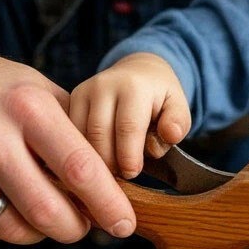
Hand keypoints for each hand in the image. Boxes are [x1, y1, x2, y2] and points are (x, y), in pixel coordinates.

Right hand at [0, 36, 135, 246]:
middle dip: (76, 228)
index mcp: (27, 107)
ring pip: (15, 229)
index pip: (79, 167)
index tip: (124, 222)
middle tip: (86, 226)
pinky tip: (12, 209)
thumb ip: (73, 130)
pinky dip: (6, 230)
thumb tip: (111, 179)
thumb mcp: (38, 89)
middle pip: (47, 210)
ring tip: (49, 215)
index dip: (107, 202)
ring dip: (42, 233)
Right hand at [68, 53, 190, 177]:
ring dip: (94, 159)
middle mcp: (104, 85)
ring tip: (110, 169)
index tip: (132, 174)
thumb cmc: (159, 97)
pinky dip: (81, 151)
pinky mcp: (70, 100)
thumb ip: (177, 123)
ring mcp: (84, 91)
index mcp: (134, 86)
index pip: (128, 128)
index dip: (129, 157)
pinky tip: (95, 160)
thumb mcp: (178, 107)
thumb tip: (170, 134)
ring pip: (80, 137)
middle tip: (120, 176)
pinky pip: (70, 134)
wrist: (138, 72)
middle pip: (99, 135)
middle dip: (109, 163)